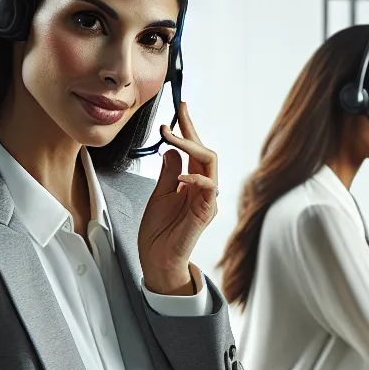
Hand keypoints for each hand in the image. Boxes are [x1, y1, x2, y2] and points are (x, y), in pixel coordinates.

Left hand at [138, 102, 217, 295]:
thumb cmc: (158, 232)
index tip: (180, 109)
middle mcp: (203, 189)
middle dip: (192, 130)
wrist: (157, 260)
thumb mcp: (158, 195)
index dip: (188, 129)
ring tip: (172, 136)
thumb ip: (168, 174)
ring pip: (211, 164)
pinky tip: (181, 174)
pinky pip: (209, 187)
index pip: (194, 151)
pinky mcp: (205, 213)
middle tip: (178, 113)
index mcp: (192, 184)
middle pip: (206, 152)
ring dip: (192, 147)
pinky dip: (196, 177)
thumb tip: (172, 151)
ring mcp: (206, 200)